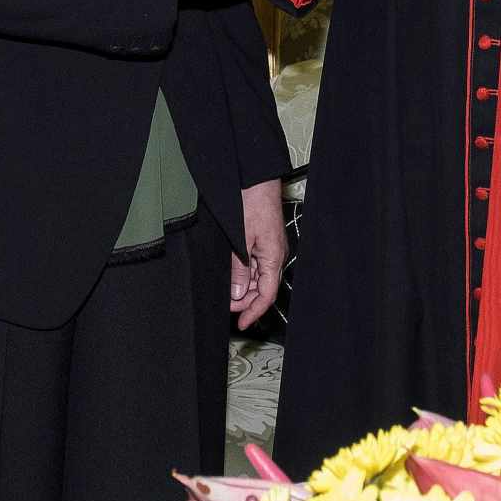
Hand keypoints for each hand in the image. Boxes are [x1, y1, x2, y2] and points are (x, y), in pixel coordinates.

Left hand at [230, 178, 286, 329]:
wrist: (256, 178)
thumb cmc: (253, 202)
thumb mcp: (241, 239)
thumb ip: (239, 268)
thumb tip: (237, 294)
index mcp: (274, 256)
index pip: (267, 294)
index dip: (254, 311)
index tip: (241, 323)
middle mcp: (275, 255)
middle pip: (263, 288)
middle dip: (245, 300)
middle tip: (226, 304)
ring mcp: (270, 247)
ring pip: (258, 277)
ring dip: (243, 286)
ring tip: (227, 289)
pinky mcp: (263, 240)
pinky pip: (255, 264)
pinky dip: (244, 273)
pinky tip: (233, 273)